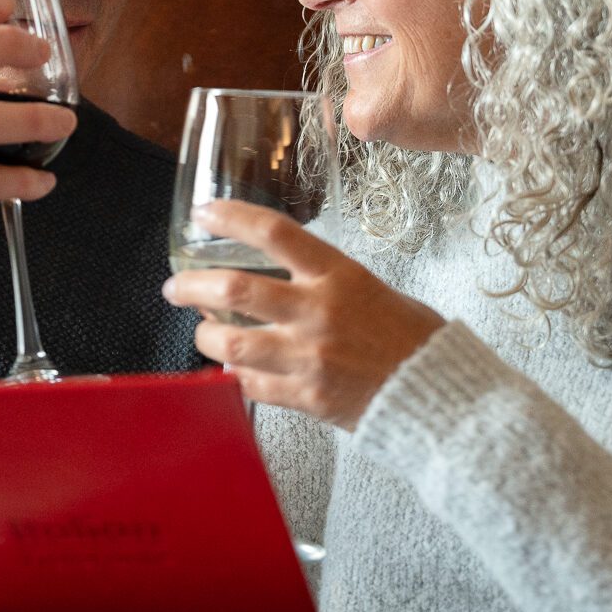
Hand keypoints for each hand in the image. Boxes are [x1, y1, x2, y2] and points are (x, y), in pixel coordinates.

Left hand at [162, 200, 444, 429]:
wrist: (436, 393)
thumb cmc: (410, 336)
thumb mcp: (369, 288)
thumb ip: (321, 281)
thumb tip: (271, 279)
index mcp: (339, 275)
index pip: (275, 233)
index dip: (231, 218)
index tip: (203, 213)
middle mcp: (319, 312)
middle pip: (236, 289)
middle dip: (192, 286)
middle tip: (175, 287)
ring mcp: (310, 357)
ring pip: (231, 342)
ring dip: (205, 336)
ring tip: (202, 331)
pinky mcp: (306, 398)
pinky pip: (250, 385)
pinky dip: (235, 375)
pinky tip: (234, 368)